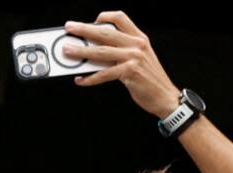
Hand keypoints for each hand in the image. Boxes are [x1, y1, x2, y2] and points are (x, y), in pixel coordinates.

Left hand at [64, 12, 180, 118]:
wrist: (165, 96)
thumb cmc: (150, 79)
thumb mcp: (140, 58)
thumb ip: (122, 51)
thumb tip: (96, 51)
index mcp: (140, 38)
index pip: (121, 18)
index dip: (104, 17)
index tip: (92, 21)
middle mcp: (137, 44)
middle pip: (105, 32)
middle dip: (84, 29)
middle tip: (70, 28)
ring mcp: (133, 58)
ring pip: (101, 52)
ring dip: (81, 52)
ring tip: (67, 51)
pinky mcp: (129, 72)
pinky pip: (104, 74)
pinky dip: (90, 78)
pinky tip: (81, 79)